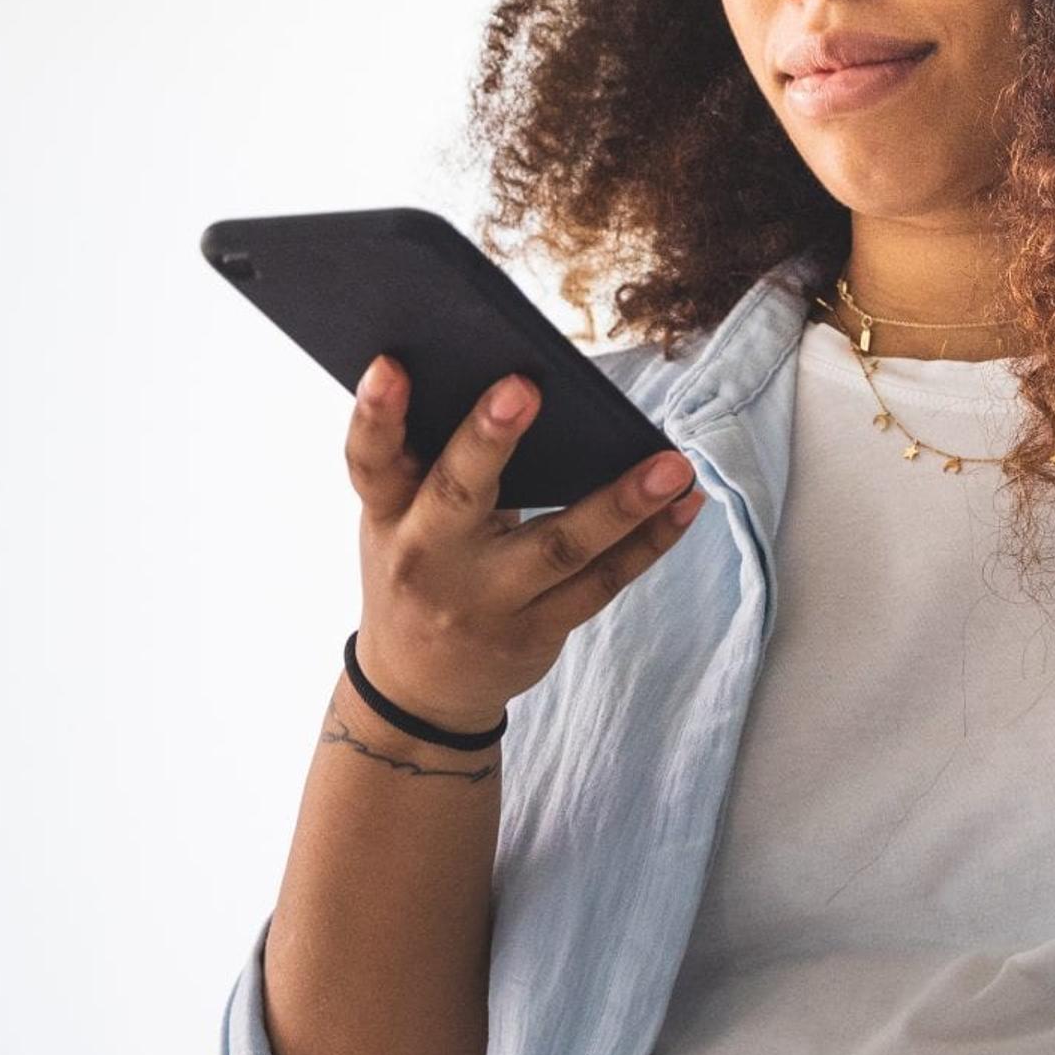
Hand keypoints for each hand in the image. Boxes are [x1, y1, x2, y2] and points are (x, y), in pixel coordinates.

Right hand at [344, 359, 700, 733]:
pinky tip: (684, 504)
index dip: (376, 413)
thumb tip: (520, 383)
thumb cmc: (419, 570)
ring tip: (670, 465)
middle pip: (458, 495)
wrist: (418, 689)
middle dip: (488, 441)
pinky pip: (601, 583)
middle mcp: (429, 559)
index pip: (370, 461)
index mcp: (388, 516)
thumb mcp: (399, 521)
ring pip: (557, 547)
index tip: (391, 365)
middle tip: (523, 388)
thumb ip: (435, 463)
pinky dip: (649, 542)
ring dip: (620, 503)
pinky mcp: (537, 630)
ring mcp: (486, 601)